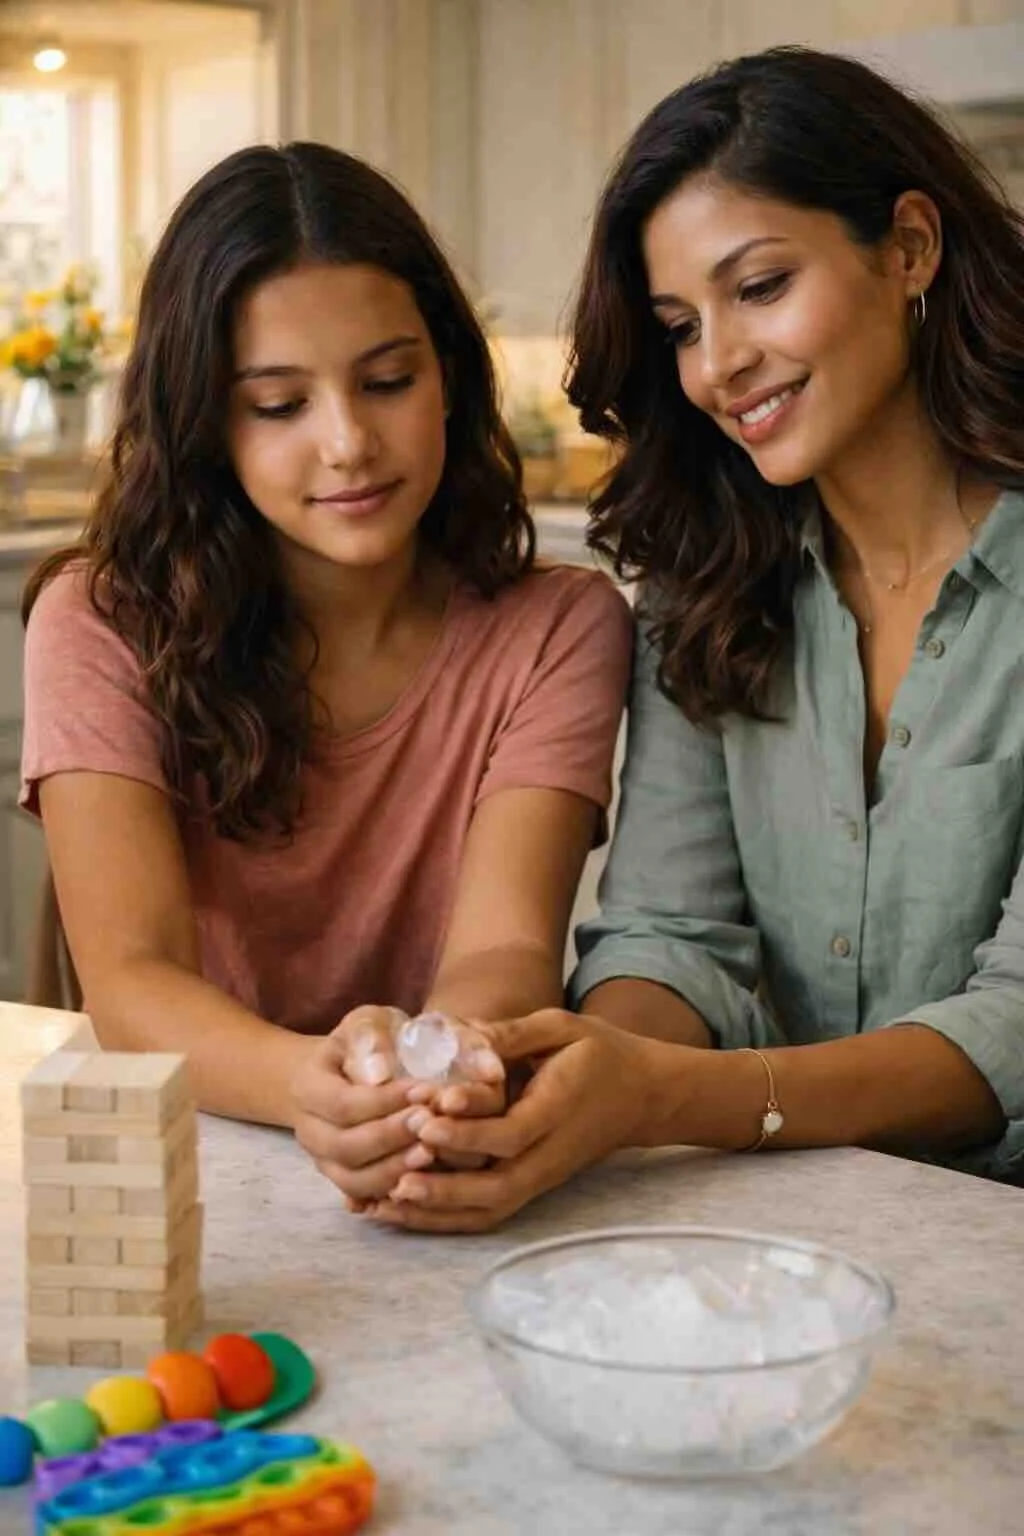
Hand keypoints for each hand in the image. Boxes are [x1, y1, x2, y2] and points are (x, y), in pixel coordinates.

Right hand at [290, 1005, 504, 1208]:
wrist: (348, 1071)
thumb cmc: (366, 1043)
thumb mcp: (368, 1023)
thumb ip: (372, 1038)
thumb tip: (379, 1072)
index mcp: (306, 1086)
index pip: (343, 1103)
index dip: (385, 1101)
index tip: (425, 1090)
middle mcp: (307, 1129)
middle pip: (345, 1147)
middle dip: (392, 1137)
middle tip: (431, 1122)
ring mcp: (323, 1159)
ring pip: (354, 1179)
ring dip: (395, 1169)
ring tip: (432, 1151)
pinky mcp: (343, 1179)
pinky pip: (365, 1195)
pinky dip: (392, 1192)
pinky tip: (423, 1179)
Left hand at [364, 1008, 671, 1232]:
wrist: (642, 1094)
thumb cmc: (598, 1051)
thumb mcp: (561, 1027)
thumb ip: (511, 1034)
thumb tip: (461, 1035)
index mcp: (559, 1108)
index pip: (511, 1133)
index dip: (467, 1132)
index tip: (425, 1120)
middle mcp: (552, 1153)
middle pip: (498, 1188)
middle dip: (445, 1187)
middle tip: (395, 1176)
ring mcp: (544, 1176)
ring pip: (491, 1210)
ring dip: (439, 1213)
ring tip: (387, 1204)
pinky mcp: (534, 1186)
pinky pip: (491, 1212)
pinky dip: (447, 1219)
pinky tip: (406, 1212)